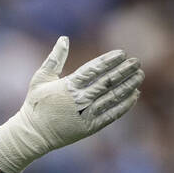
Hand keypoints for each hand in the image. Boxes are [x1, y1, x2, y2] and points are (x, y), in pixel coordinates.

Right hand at [0, 36, 142, 172]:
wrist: (33, 134)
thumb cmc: (36, 104)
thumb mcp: (41, 78)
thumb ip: (55, 58)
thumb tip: (64, 38)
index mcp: (68, 85)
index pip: (94, 69)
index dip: (109, 60)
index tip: (122, 53)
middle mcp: (80, 99)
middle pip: (107, 82)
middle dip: (123, 71)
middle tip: (136, 62)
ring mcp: (86, 114)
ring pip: (112, 97)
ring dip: (128, 86)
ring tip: (140, 75)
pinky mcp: (90, 127)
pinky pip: (112, 114)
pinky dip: (124, 105)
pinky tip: (135, 95)